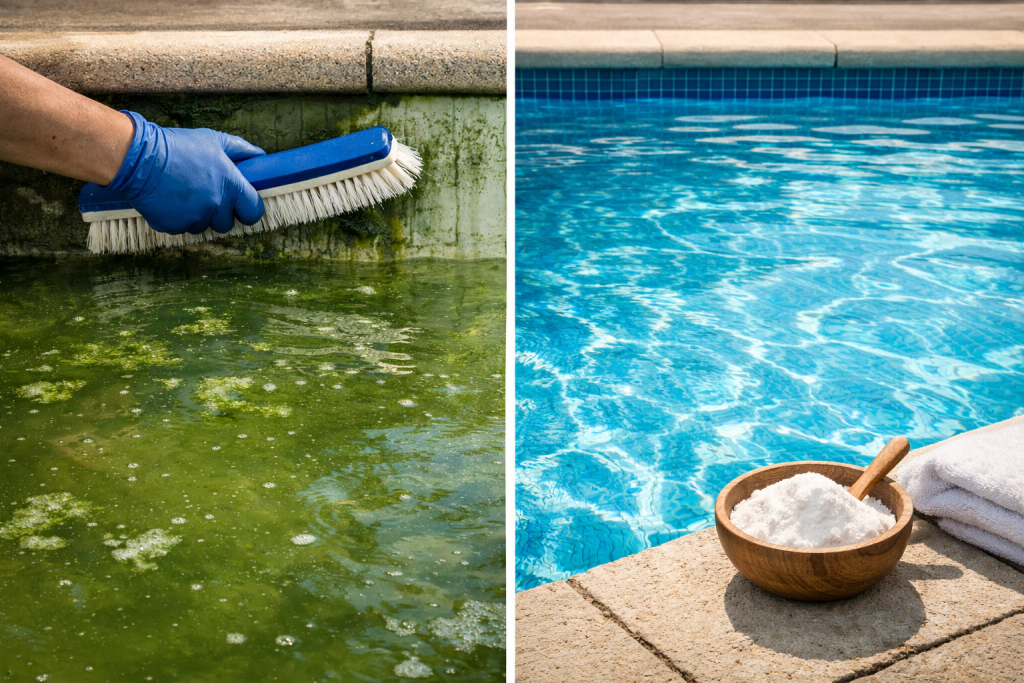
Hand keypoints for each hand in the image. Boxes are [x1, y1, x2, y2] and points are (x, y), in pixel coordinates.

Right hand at [107, 111, 265, 234]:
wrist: (139, 158)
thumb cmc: (178, 147)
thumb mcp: (213, 140)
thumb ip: (241, 150)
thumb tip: (260, 156)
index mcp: (230, 186)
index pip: (253, 212)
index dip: (248, 210)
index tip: (241, 206)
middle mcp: (216, 206)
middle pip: (227, 223)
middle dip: (219, 213)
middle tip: (205, 194)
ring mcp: (195, 218)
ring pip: (204, 226)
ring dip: (197, 215)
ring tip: (184, 193)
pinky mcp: (174, 226)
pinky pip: (182, 228)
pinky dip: (177, 218)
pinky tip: (170, 199)